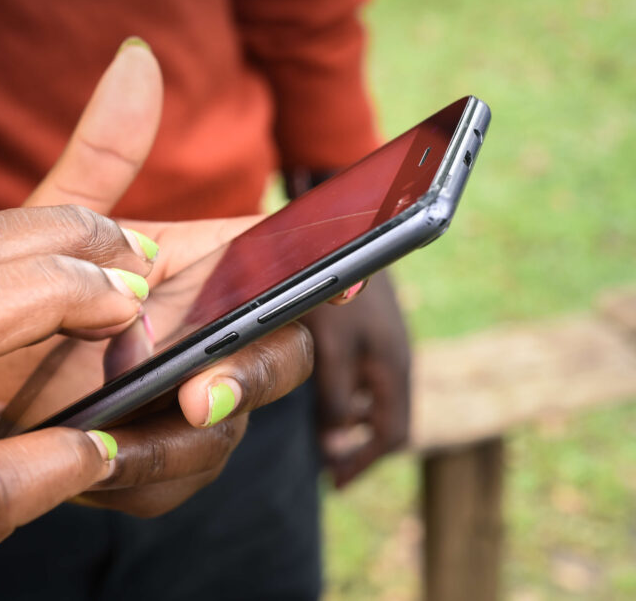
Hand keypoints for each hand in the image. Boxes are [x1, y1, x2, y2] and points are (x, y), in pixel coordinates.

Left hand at [0, 39, 315, 517]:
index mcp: (197, 275)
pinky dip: (136, 475)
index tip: (344, 278)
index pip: (281, 270)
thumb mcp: (51, 225)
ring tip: (109, 441)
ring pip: (223, 432)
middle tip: (200, 394)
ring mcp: (180, 403)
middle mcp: (203, 337)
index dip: (322, 273)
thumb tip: (136, 54)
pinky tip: (86, 463)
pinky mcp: (148, 460)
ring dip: (175, 443)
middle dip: (250, 375)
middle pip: (275, 356)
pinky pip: (172, 479)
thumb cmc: (16, 291)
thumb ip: (101, 155)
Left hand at [302, 269, 410, 487]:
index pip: (393, 436)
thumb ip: (334, 396)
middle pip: (386, 420)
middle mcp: (395, 360)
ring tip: (319, 432)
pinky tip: (315, 386)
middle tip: (327, 465)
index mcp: (394, 370)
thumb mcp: (331, 347)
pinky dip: (345, 393)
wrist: (350, 229)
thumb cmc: (338, 287)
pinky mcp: (369, 327)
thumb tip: (335, 443)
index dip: (363, 461)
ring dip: (349, 419)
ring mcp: (384, 343)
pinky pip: (363, 375)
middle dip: (357, 445)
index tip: (335, 481)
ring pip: (372, 397)